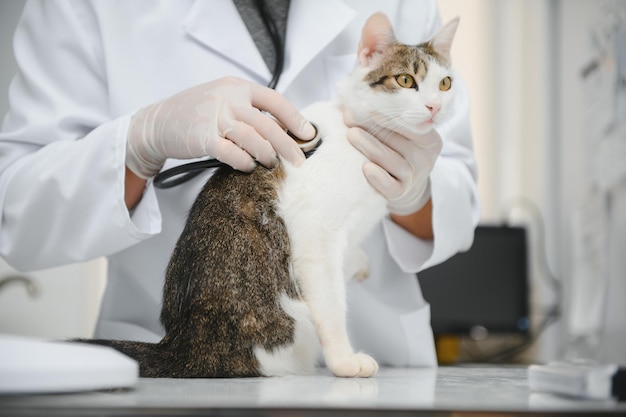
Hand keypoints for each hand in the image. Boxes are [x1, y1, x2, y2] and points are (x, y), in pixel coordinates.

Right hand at [126, 77, 315, 178]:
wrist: (157, 123)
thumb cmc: (194, 114)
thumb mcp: (223, 100)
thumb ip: (248, 109)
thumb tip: (282, 128)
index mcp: (237, 87)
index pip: (274, 100)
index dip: (295, 118)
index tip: (308, 133)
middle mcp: (228, 99)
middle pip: (268, 124)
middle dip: (288, 145)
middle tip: (299, 161)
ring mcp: (215, 117)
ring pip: (254, 139)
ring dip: (267, 155)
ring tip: (272, 164)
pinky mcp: (203, 138)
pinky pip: (233, 153)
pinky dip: (245, 162)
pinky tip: (249, 167)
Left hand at [346, 112, 442, 215]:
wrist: (405, 187)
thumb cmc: (398, 152)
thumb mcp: (402, 135)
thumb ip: (388, 119)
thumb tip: (354, 100)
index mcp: (429, 139)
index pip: (414, 124)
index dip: (391, 115)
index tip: (370, 105)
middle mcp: (425, 158)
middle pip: (400, 141)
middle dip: (374, 127)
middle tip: (352, 116)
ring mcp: (414, 177)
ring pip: (394, 162)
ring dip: (371, 147)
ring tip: (352, 134)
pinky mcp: (401, 193)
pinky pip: (391, 186)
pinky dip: (378, 177)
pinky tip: (366, 167)